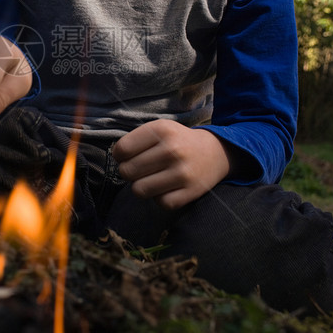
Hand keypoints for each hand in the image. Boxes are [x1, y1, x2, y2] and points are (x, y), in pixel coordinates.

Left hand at [112, 119, 230, 210]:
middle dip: (129, 172)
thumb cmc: (177, 141)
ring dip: (142, 186)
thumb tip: (117, 161)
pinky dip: (160, 198)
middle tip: (142, 169)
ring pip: (139, 190)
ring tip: (152, 179)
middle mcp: (172, 149)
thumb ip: (135, 141)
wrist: (215, 153)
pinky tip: (167, 188)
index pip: (121, 149)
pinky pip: (159, 203)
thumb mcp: (159, 129)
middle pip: (127, 171)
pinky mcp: (191, 192)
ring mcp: (182, 172)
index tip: (130, 156)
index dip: (120, 156)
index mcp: (161, 130)